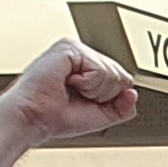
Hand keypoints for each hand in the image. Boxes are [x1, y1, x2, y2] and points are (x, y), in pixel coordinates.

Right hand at [0, 40, 137, 146]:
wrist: (34, 119)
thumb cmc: (58, 117)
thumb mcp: (102, 115)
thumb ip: (123, 106)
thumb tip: (133, 92)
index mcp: (88, 68)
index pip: (122, 80)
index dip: (109, 98)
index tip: (84, 101)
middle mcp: (83, 55)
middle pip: (122, 76)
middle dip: (103, 95)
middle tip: (76, 96)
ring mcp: (76, 49)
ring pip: (114, 74)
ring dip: (94, 91)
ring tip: (71, 89)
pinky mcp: (69, 48)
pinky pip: (100, 70)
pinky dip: (88, 84)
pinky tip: (68, 82)